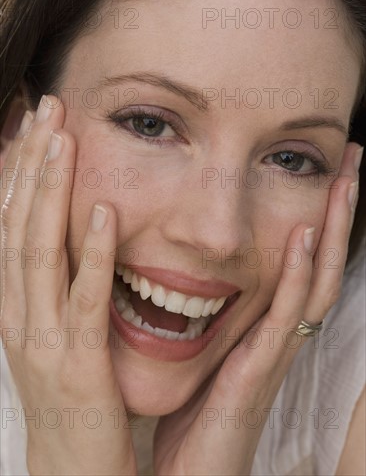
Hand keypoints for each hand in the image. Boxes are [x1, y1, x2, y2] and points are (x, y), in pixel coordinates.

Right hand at [0, 96, 136, 474]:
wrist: (70, 468)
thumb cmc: (69, 394)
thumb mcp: (53, 330)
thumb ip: (58, 282)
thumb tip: (71, 232)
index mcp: (15, 304)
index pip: (10, 222)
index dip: (19, 170)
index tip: (35, 122)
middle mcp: (18, 312)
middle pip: (18, 223)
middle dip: (31, 162)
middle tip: (48, 107)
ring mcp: (43, 336)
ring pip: (40, 251)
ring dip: (51, 192)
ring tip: (64, 140)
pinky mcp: (78, 361)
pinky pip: (85, 298)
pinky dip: (94, 253)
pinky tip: (107, 212)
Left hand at [153, 141, 360, 475]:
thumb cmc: (191, 419)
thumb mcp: (199, 356)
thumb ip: (201, 319)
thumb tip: (180, 277)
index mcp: (263, 328)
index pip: (298, 264)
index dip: (316, 219)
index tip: (320, 174)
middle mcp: (278, 334)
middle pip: (318, 262)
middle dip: (337, 211)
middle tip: (350, 160)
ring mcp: (274, 352)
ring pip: (313, 280)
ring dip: (330, 229)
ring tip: (342, 180)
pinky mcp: (259, 372)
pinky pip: (286, 316)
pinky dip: (297, 275)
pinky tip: (303, 237)